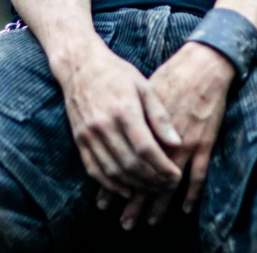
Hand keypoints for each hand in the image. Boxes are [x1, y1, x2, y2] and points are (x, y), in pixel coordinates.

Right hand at [60, 37, 182, 195]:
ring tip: (153, 188)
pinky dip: (111, 184)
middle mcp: (104, 125)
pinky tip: (126, 190)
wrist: (80, 65)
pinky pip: (94, 170)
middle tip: (168, 185)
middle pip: (131, 164)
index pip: (146, 148)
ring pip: (113, 171)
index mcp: (124, 109)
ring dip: (135, 185)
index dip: (162, 166)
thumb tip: (177, 142)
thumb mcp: (144, 85)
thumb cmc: (117, 73)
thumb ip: (160, 115)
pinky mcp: (79, 140)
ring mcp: (89, 135)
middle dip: (153, 179)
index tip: (177, 175)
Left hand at [106, 41, 234, 229]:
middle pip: (146, 179)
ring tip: (150, 221)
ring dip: (160, 205)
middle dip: (135, 203)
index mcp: (144, 126)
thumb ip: (131, 120)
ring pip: (171, 183)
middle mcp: (164, 140)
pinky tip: (186, 208)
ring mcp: (186, 144)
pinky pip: (199, 176)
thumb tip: (114, 140)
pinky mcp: (204, 143)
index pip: (128, 164)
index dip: (118, 186)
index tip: (108, 204)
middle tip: (126, 222)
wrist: (202, 66)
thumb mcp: (143, 93)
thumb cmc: (170, 75)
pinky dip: (192, 194)